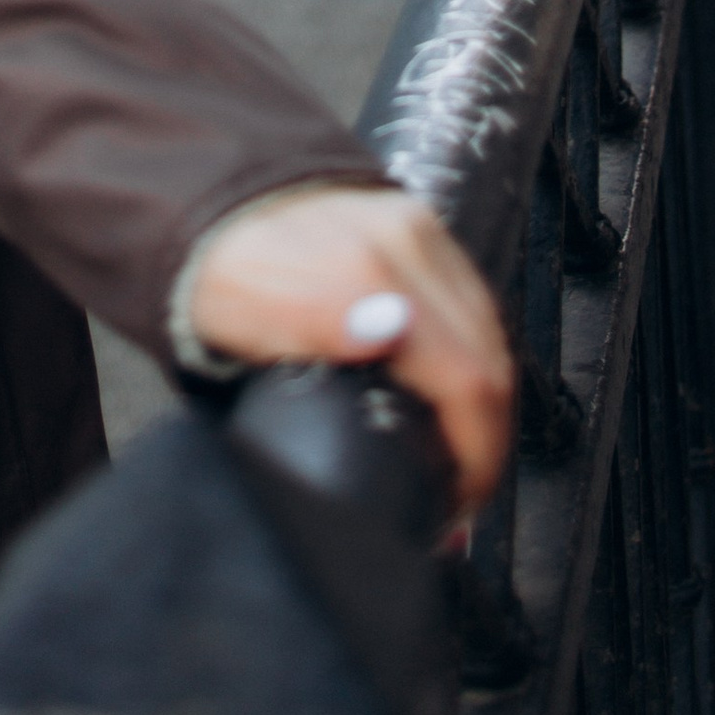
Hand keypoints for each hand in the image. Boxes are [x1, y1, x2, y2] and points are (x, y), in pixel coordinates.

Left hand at [185, 185, 513, 510]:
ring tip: (460, 461)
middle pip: (489, 363)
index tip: (453, 507)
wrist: (223, 207)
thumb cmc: (228, 275)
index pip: (466, 380)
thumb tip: (387, 330)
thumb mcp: (244, 314)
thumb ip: (312, 324)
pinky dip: (476, 364)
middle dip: (487, 443)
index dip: (475, 458)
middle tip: (460, 498)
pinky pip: (475, 309)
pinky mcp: (424, 229)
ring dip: (487, 407)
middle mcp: (406, 244)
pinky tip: (457, 401)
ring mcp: (421, 231)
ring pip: (491, 338)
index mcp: (368, 271)